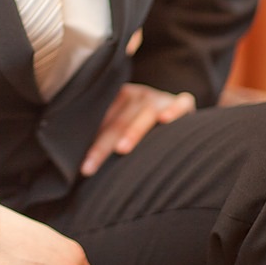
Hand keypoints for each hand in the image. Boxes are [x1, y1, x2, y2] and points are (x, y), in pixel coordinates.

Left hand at [80, 82, 195, 175]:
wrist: (178, 114)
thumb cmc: (145, 129)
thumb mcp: (125, 128)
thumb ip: (108, 138)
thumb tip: (81, 169)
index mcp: (120, 98)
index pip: (102, 123)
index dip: (92, 145)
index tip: (82, 168)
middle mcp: (139, 95)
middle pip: (119, 122)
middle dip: (103, 146)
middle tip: (89, 168)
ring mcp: (161, 97)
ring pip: (145, 113)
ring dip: (133, 131)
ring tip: (121, 149)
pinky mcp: (184, 102)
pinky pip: (181, 103)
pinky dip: (173, 110)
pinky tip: (165, 120)